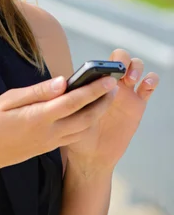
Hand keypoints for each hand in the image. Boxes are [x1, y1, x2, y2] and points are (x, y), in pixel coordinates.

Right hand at [0, 73, 117, 177]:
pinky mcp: (48, 148)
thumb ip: (37, 91)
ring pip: (83, 130)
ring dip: (97, 114)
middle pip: (85, 118)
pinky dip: (85, 124)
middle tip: (114, 86)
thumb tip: (62, 82)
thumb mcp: (8, 100)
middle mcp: (48, 133)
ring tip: (105, 97)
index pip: (73, 102)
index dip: (93, 90)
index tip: (108, 79)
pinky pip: (74, 136)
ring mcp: (49, 143)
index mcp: (38, 118)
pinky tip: (87, 112)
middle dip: (103, 103)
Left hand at [65, 49, 159, 175]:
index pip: (102, 62)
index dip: (104, 62)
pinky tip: (146, 84)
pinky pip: (148, 87)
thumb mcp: (70, 114)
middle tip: (120, 73)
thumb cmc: (76, 131)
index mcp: (94, 83)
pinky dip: (151, 80)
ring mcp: (126, 92)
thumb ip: (71, 99)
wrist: (91, 155)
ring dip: (136, 67)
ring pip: (136, 67)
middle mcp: (110, 84)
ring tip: (131, 79)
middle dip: (123, 61)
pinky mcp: (138, 104)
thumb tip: (64, 83)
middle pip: (121, 59)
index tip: (104, 70)